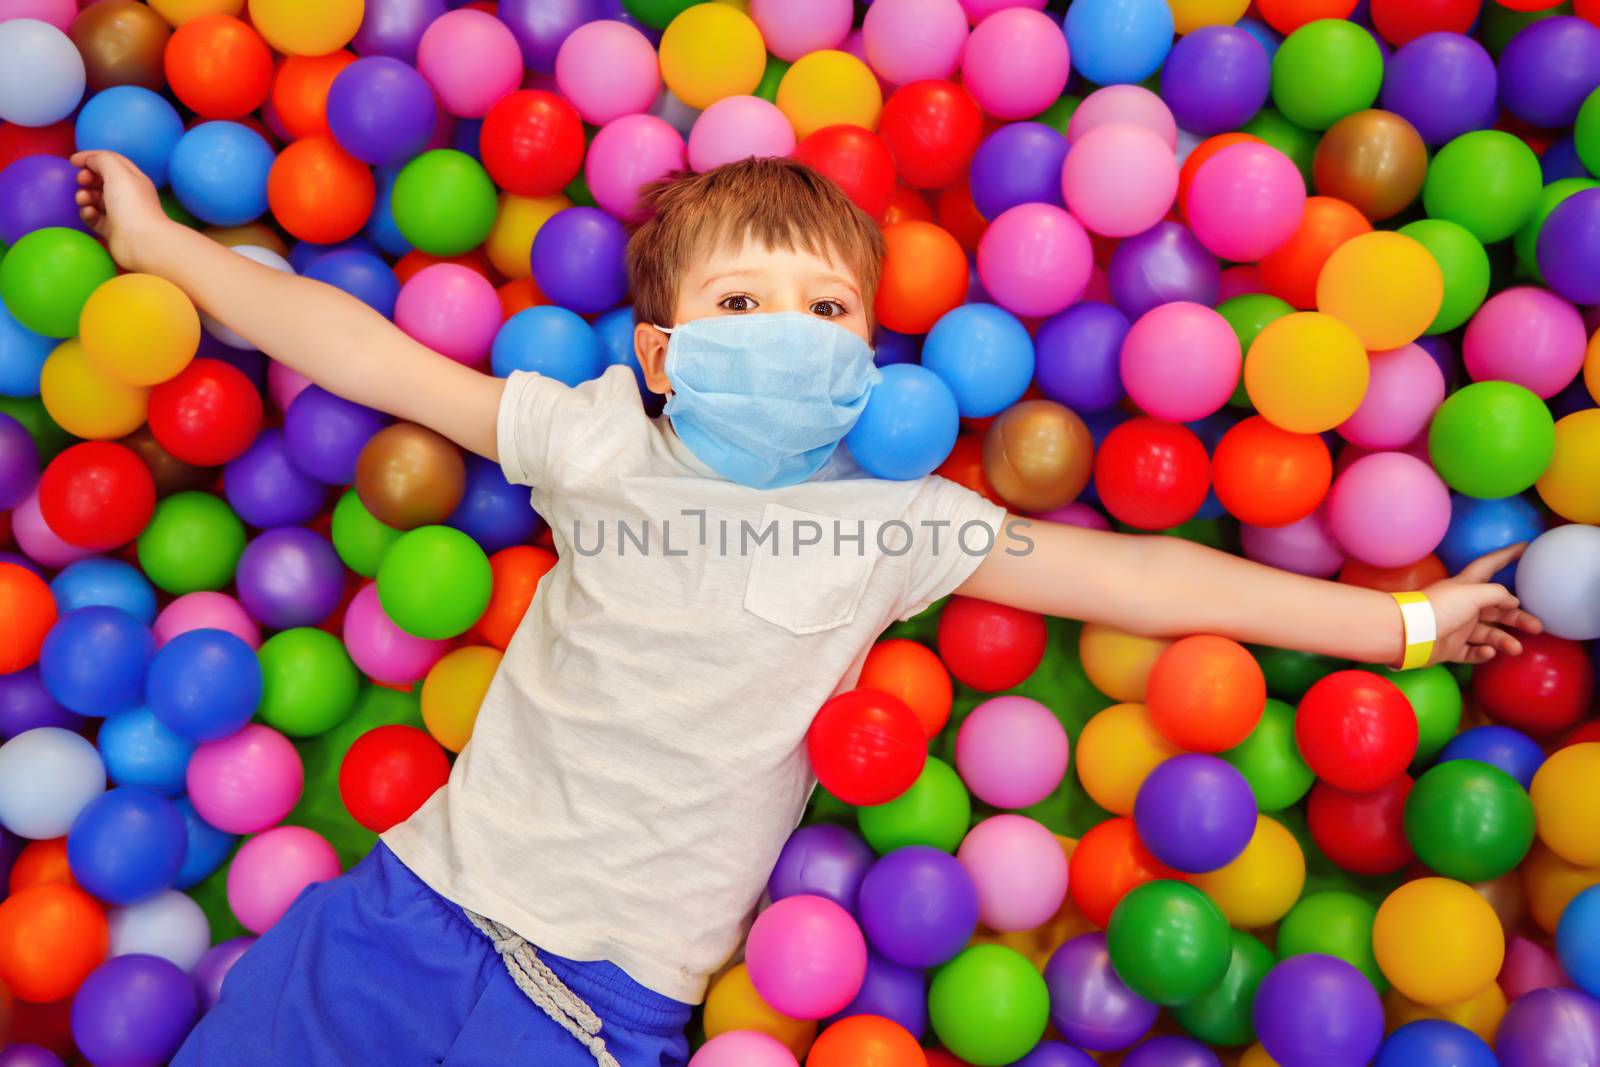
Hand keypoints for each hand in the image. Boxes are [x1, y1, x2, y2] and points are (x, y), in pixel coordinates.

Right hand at [70, 150, 170, 272]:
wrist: (143, 242)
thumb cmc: (131, 205)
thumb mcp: (118, 173)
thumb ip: (102, 160)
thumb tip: (89, 161)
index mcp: (133, 179)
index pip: (111, 161)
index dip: (91, 157)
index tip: (73, 161)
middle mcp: (128, 195)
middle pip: (101, 179)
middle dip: (87, 177)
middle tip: (81, 181)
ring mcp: (120, 213)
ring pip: (95, 199)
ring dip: (85, 196)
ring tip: (83, 199)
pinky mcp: (112, 230)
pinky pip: (94, 218)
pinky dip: (88, 213)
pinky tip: (89, 213)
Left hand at [1420, 544, 1542, 665]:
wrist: (1409, 634)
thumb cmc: (1440, 608)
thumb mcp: (1472, 593)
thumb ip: (1496, 594)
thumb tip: (1513, 600)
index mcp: (1467, 586)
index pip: (1490, 565)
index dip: (1507, 555)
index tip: (1525, 547)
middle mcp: (1463, 605)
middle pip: (1497, 609)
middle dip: (1517, 617)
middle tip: (1538, 626)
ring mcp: (1456, 627)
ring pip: (1487, 633)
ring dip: (1504, 640)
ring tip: (1515, 648)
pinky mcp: (1449, 648)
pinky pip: (1470, 652)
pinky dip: (1482, 653)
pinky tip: (1488, 652)